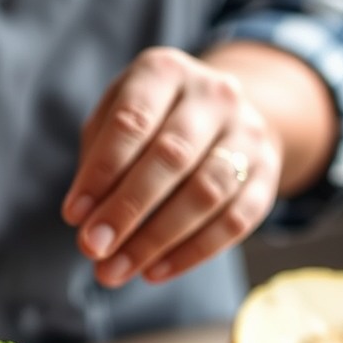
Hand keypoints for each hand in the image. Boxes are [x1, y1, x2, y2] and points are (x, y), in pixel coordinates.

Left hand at [61, 47, 282, 286]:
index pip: (131, 122)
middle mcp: (214, 95)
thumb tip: (85, 218)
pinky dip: (192, 252)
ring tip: (116, 270)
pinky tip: (155, 271)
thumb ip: (97, 159)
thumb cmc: (150, 119)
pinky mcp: (268, 172)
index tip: (73, 215)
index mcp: (165, 72)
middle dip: (126, 210)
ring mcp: (248, 132)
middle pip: (171, 157)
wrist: (224, 111)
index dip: (101, 172)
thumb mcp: (115, 116)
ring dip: (156, 240)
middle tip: (93, 249)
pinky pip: (236, 220)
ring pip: (206, 193)